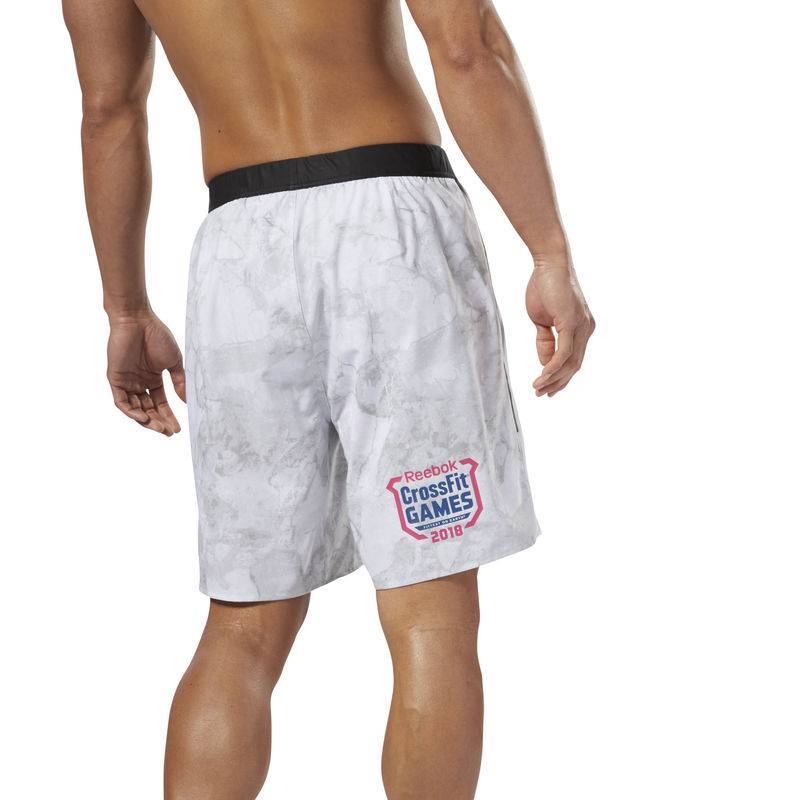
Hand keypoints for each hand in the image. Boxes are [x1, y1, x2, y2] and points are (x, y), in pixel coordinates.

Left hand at [107, 313, 185, 434]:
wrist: (137, 320)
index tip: (178, 428)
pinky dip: (131, 412)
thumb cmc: (157, 335)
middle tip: (169, 432)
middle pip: (148, 409)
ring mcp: (127, 382)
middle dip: (159, 422)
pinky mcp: (115, 379)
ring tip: (159, 428)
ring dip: (147, 420)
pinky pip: (122, 401)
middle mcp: (139, 382)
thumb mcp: (174, 361)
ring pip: (135, 408)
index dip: (169, 416)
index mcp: (152, 378)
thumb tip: (188, 401)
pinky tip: (144, 418)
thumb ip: (180, 381)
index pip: (160, 403)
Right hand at [526, 254, 594, 396]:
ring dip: (554, 378)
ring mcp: (582, 326)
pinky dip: (554, 366)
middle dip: (558, 383)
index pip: (574, 360)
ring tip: (539, 389)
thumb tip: (545, 363)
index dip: (561, 376)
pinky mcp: (572, 322)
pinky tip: (544, 376)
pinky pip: (565, 351)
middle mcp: (586, 329)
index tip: (547, 388)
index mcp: (581, 329)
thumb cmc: (544, 287)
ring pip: (571, 362)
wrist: (549, 263)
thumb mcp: (541, 320)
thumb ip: (545, 342)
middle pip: (575, 365)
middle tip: (542, 395)